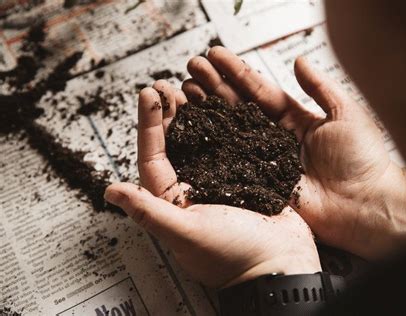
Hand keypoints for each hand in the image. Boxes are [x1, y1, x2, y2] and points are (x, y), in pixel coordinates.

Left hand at [104, 81, 320, 287]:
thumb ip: (150, 211)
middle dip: (170, 113)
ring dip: (198, 114)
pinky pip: (235, 144)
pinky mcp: (249, 177)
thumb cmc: (233, 255)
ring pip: (205, 140)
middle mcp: (197, 188)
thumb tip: (108, 191)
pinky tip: (228, 104)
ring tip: (194, 87)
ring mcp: (224, 181)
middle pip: (177, 144)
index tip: (148, 94)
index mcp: (176, 201)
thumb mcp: (187, 233)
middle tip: (167, 85)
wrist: (281, 266)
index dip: (149, 124)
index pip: (153, 156)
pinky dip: (230, 123)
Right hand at [182, 46, 405, 259]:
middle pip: (239, 108)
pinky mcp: (260, 183)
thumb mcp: (345, 113)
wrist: (366, 205)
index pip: (259, 91)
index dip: (236, 73)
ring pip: (231, 132)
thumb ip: (319, 87)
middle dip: (214, 86)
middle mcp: (275, 139)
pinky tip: (195, 130)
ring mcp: (264, 161)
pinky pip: (233, 162)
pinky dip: (213, 146)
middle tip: (192, 68)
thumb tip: (299, 61)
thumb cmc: (363, 160)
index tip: (215, 56)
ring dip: (208, 110)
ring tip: (185, 90)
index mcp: (295, 120)